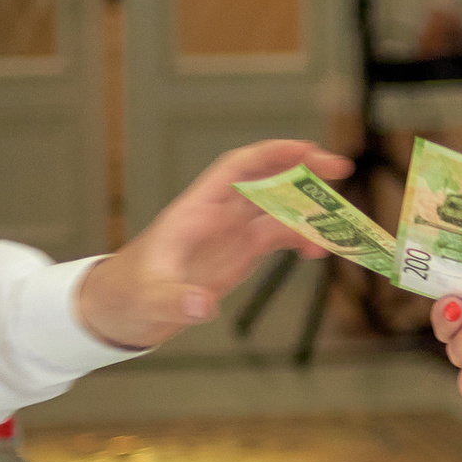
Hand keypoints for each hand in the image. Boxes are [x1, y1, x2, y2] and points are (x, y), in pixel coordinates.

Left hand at [77, 140, 354, 348]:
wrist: (121, 310)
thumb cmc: (127, 294)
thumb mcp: (150, 299)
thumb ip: (176, 301)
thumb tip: (203, 307)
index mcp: (196, 211)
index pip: (239, 168)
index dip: (273, 154)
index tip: (308, 151)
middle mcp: (217, 216)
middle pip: (266, 180)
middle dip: (303, 171)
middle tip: (339, 170)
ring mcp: (229, 234)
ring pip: (278, 209)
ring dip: (309, 210)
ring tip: (341, 223)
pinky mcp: (237, 254)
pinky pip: (277, 236)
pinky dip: (301, 240)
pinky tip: (317, 252)